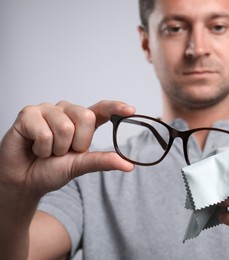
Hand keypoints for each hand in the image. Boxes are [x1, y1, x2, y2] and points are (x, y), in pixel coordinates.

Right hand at [0, 100, 134, 198]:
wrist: (24, 180)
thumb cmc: (52, 169)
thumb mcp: (81, 165)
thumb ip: (103, 161)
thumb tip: (129, 165)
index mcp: (83, 121)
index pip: (102, 109)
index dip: (116, 107)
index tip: (131, 110)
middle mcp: (67, 111)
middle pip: (86, 117)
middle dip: (77, 143)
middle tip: (63, 152)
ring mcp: (48, 110)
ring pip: (64, 126)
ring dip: (56, 148)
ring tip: (48, 151)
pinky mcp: (28, 114)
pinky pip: (44, 132)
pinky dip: (41, 148)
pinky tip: (35, 148)